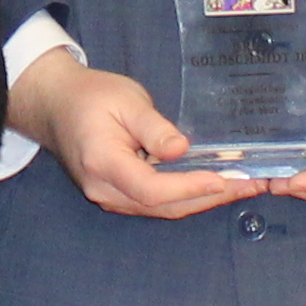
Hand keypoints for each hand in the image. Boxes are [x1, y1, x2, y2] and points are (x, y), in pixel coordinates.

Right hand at [15, 48, 258, 221]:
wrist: (55, 106)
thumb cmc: (90, 96)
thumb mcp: (125, 100)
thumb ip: (153, 127)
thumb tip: (182, 150)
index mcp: (103, 163)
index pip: (152, 188)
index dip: (190, 188)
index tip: (224, 179)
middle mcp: (104, 189)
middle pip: (162, 206)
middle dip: (209, 198)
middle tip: (250, 185)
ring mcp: (109, 197)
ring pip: (161, 209)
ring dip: (202, 200)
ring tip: (241, 187)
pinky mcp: (117, 195)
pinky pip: (155, 204)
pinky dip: (186, 197)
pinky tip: (212, 185)